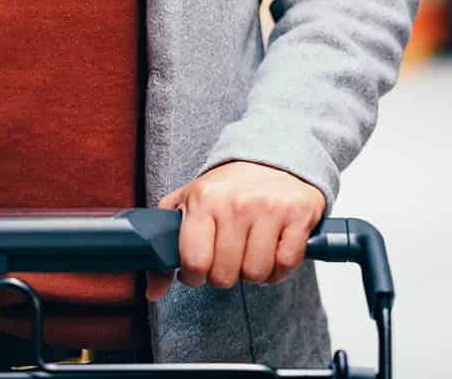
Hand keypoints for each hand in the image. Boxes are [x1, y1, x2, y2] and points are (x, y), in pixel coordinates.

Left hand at [147, 162, 325, 299]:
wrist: (269, 159)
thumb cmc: (224, 190)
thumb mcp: (187, 207)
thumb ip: (164, 248)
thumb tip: (153, 292)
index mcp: (203, 199)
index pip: (194, 261)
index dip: (194, 276)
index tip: (198, 270)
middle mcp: (236, 203)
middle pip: (225, 275)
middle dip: (224, 275)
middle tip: (227, 258)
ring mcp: (269, 208)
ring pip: (256, 273)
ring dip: (253, 273)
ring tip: (249, 253)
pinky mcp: (298, 214)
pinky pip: (285, 264)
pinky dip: (279, 269)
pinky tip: (272, 251)